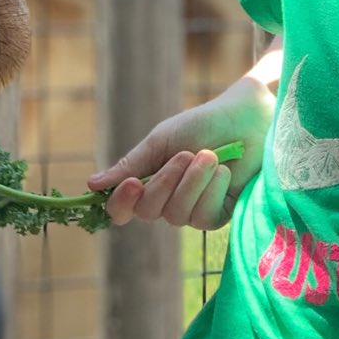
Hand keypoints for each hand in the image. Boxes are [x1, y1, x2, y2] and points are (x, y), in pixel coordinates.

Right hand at [89, 73, 275, 229]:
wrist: (247, 120)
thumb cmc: (203, 124)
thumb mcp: (162, 141)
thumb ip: (131, 164)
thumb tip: (91, 185)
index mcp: (148, 182)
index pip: (121, 209)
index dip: (122, 203)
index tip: (133, 184)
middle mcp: (167, 200)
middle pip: (149, 212)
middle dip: (167, 181)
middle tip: (187, 153)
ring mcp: (192, 211)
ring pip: (177, 215)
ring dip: (193, 182)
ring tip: (210, 156)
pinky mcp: (218, 216)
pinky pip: (203, 218)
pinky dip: (211, 190)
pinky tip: (225, 172)